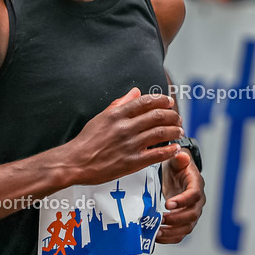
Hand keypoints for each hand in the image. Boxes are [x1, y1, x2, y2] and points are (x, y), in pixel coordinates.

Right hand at [67, 88, 182, 184]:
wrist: (75, 162)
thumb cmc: (86, 141)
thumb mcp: (101, 117)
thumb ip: (120, 103)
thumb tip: (135, 92)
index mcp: (117, 114)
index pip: (146, 102)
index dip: (161, 100)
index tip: (169, 101)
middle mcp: (125, 127)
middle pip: (157, 116)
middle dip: (172, 115)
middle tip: (177, 118)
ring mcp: (130, 144)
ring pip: (161, 133)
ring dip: (174, 131)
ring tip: (179, 131)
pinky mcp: (133, 162)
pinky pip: (157, 154)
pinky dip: (170, 150)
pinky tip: (175, 148)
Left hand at [157, 148, 204, 243]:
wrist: (177, 174)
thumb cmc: (177, 167)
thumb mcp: (177, 160)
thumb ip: (180, 158)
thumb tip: (182, 156)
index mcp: (196, 185)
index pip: (194, 195)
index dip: (183, 201)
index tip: (168, 204)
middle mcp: (197, 201)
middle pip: (192, 214)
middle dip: (176, 219)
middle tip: (160, 219)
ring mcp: (191, 212)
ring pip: (187, 227)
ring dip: (172, 232)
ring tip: (157, 232)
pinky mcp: (184, 221)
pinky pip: (180, 233)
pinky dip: (170, 238)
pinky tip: (157, 237)